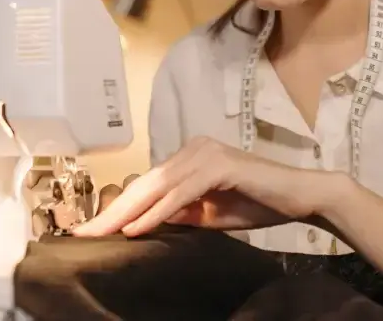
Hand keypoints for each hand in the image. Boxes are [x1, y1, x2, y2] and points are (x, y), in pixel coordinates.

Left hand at [72, 136, 337, 237]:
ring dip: (126, 213)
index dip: (116, 210)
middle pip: (143, 185)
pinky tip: (137, 228)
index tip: (91, 231)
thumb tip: (145, 223)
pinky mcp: (219, 165)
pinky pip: (180, 193)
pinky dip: (157, 212)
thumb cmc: (258, 203)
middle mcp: (193, 149)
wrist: (299, 197)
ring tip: (101, 234)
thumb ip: (180, 213)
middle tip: (82, 234)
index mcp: (189, 158)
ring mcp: (205, 154)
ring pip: (156, 188)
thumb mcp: (209, 214)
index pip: (146, 187)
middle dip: (111, 211)